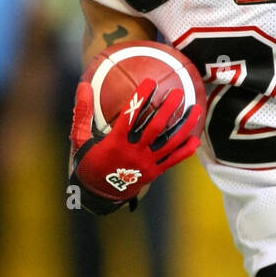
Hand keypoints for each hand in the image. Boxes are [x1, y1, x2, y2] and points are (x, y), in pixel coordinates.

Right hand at [70, 76, 203, 204]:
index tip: (150, 82)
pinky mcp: (154, 173)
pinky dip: (186, 150)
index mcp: (115, 142)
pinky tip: (196, 139)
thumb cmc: (89, 162)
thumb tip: (83, 85)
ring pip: (169, 142)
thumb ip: (83, 112)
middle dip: (168, 109)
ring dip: (184, 125)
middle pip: (155, 127)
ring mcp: (146, 163)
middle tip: (178, 93)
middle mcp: (134, 152)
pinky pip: (173, 160)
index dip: (141, 98)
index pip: (130, 115)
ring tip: (195, 109)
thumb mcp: (80, 139)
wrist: (99, 194)